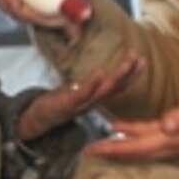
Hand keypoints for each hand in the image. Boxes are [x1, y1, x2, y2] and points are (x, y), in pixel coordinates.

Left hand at [16, 49, 144, 140]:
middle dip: (129, 73)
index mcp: (94, 98)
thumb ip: (89, 85)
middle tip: (139, 58)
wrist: (36, 119)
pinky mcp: (66, 104)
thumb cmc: (58, 104)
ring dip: (117, 76)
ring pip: (103, 91)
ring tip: (127, 61)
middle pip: (115, 88)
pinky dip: (92, 84)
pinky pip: (82, 94)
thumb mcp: (77, 92)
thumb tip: (100, 71)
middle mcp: (91, 102)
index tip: (142, 61)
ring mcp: (80, 104)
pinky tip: (99, 71)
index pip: (117, 87)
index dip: (131, 75)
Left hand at [84, 82, 178, 159]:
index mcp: (174, 137)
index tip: (92, 152)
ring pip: (141, 144)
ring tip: (99, 143)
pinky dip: (133, 133)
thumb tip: (165, 126)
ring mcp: (175, 137)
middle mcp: (172, 141)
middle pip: (135, 150)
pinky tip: (122, 128)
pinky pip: (150, 135)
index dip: (114, 149)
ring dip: (120, 145)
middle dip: (111, 151)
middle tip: (87, 152)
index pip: (138, 147)